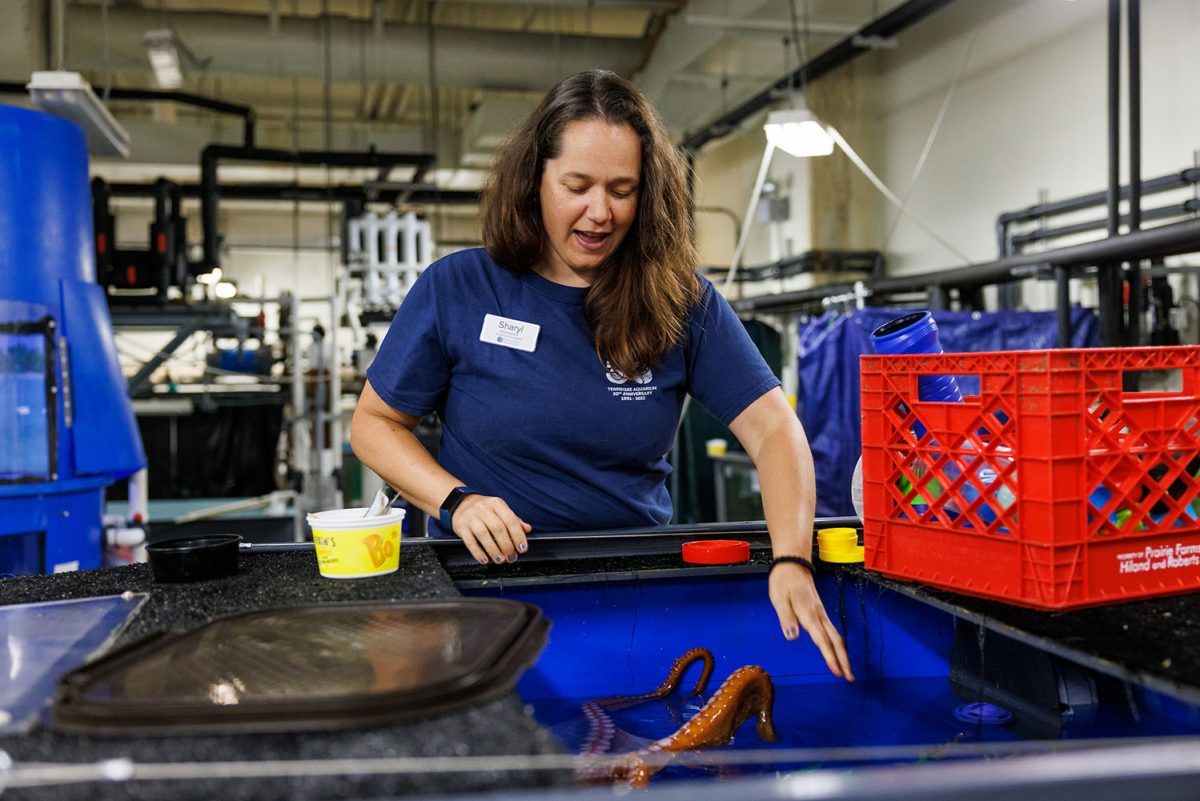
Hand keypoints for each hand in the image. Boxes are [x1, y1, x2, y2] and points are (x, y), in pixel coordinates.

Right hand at [451, 494, 531, 564]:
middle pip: (498, 528)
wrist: (461, 503)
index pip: (511, 520)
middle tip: (511, 557)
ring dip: (493, 550)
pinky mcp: (461, 526)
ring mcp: (471, 517)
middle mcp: (484, 509)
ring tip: (500, 560)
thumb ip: (514, 520)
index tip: (522, 548)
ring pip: (483, 535)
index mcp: (497, 504)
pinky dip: (478, 552)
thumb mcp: (500, 510)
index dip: (518, 536)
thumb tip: (527, 529)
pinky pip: (470, 541)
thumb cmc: (484, 509)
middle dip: (507, 546)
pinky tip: (484, 559)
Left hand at [768, 563, 853, 680]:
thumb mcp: (779, 598)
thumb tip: (792, 637)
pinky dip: (837, 644)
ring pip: (836, 636)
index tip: (836, 672)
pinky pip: (832, 631)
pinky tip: (838, 652)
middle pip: (835, 641)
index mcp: (808, 614)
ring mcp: (821, 613)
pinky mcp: (820, 612)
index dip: (829, 657)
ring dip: (842, 654)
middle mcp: (819, 615)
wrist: (793, 565)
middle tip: (849, 678)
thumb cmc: (784, 581)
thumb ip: (786, 618)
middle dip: (843, 660)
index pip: (821, 639)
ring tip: (847, 670)